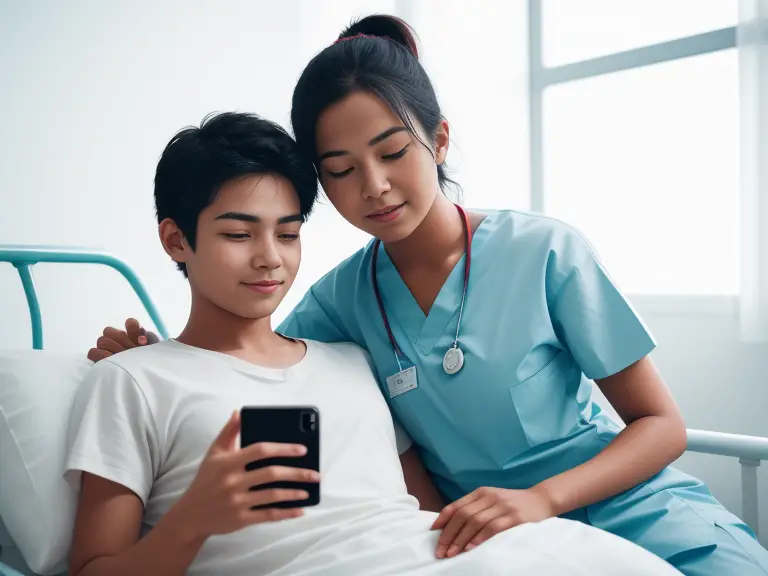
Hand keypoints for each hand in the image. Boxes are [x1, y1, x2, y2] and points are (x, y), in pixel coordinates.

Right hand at [87, 318, 159, 361]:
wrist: (143, 379)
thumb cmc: (148, 364)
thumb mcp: (154, 351)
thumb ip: (150, 340)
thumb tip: (141, 339)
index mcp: (132, 335)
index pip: (130, 323)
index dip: (132, 328)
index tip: (141, 340)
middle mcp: (118, 340)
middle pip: (110, 331)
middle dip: (121, 340)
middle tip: (130, 350)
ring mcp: (107, 349)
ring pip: (102, 340)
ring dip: (112, 348)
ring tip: (121, 357)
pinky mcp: (98, 360)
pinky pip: (93, 352)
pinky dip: (101, 355)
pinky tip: (112, 360)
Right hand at [174, 410, 318, 538]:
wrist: (190, 514)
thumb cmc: (206, 479)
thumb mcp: (213, 453)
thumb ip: (228, 432)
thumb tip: (239, 412)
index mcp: (229, 462)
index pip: (260, 450)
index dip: (283, 448)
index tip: (302, 449)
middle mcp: (233, 481)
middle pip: (271, 473)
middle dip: (297, 473)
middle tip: (315, 474)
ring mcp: (237, 501)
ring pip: (272, 495)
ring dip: (294, 493)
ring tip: (308, 490)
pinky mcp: (240, 519)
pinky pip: (267, 515)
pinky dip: (286, 513)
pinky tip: (299, 510)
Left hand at [431, 486, 554, 558]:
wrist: (541, 500)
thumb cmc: (513, 504)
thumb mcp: (492, 501)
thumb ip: (475, 509)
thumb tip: (450, 526)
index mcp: (482, 492)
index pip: (457, 505)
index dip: (443, 519)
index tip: (433, 533)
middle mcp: (490, 497)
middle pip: (463, 515)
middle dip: (449, 534)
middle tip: (440, 551)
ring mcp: (503, 506)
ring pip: (475, 522)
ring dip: (461, 539)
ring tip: (452, 553)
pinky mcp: (515, 517)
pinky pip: (493, 528)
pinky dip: (479, 538)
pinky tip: (471, 548)